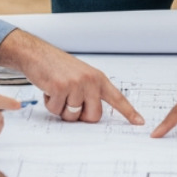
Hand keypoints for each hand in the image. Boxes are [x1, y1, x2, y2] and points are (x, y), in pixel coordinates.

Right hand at [0, 29, 142, 124]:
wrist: (37, 53)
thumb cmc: (57, 67)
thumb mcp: (80, 76)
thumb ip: (90, 93)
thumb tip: (91, 116)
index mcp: (98, 78)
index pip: (117, 98)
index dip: (129, 112)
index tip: (140, 122)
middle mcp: (90, 81)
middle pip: (93, 117)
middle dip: (80, 116)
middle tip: (69, 102)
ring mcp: (75, 84)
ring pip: (72, 116)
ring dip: (61, 108)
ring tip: (57, 91)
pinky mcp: (60, 88)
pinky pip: (56, 110)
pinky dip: (49, 104)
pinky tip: (48, 89)